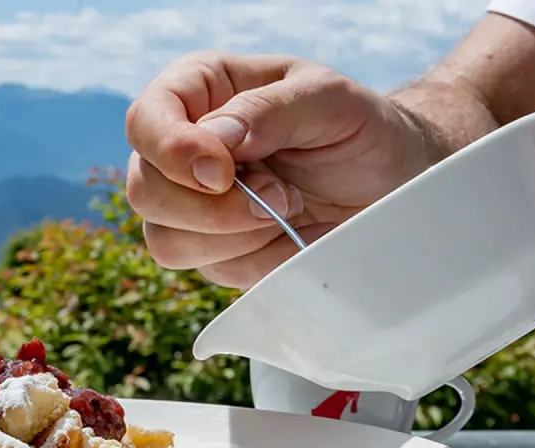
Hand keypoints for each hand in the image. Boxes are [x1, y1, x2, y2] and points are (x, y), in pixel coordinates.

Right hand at [125, 52, 433, 288]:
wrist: (390, 183)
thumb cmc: (359, 128)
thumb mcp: (329, 99)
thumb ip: (270, 109)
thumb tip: (216, 136)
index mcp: (197, 91)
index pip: (144, 121)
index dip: (172, 152)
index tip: (223, 173)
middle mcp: (180, 148)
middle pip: (145, 191)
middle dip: (213, 207)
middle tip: (279, 196)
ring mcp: (188, 205)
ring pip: (166, 241)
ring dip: (235, 237)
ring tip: (289, 210)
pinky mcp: (209, 251)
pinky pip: (208, 270)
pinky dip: (257, 261)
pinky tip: (291, 236)